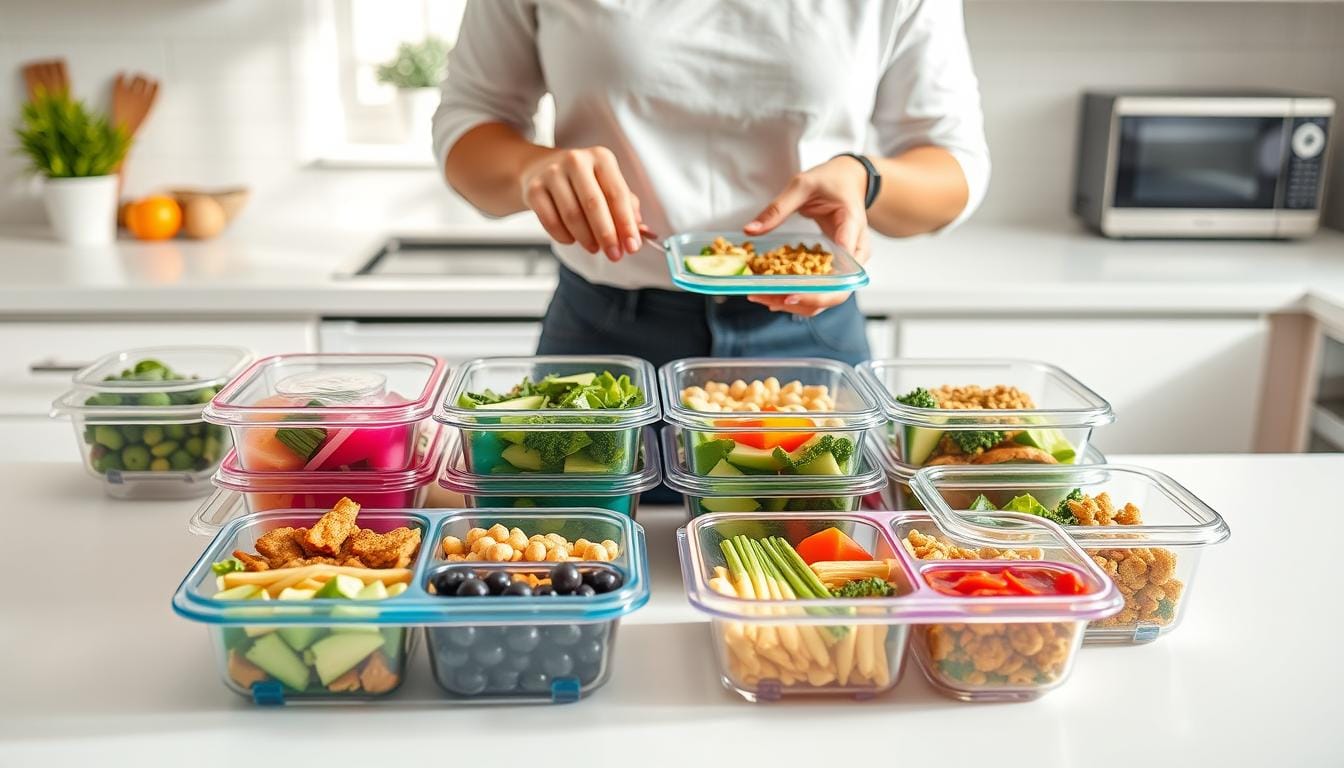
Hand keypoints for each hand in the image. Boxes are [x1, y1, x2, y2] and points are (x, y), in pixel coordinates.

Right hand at [519, 146, 642, 261]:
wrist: (540, 168)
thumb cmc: (582, 181)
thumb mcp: (607, 184)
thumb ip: (626, 207)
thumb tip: (640, 233)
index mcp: (601, 158)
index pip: (617, 194)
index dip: (626, 224)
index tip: (632, 246)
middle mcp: (576, 161)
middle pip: (594, 204)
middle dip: (607, 235)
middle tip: (615, 255)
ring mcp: (552, 173)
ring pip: (572, 215)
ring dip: (586, 238)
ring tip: (594, 248)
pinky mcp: (534, 189)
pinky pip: (550, 221)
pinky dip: (564, 236)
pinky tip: (572, 239)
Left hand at [743, 157, 870, 316]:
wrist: (849, 180)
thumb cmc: (832, 181)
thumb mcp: (802, 185)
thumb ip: (777, 208)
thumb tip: (750, 230)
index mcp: (853, 228)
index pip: (843, 268)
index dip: (819, 287)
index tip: (791, 293)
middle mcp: (856, 253)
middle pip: (837, 292)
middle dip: (802, 301)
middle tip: (767, 299)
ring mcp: (849, 264)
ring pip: (828, 296)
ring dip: (797, 303)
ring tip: (763, 298)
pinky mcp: (837, 268)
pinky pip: (821, 288)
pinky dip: (799, 295)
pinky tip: (772, 295)